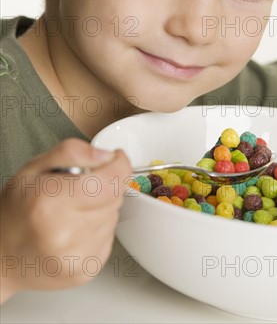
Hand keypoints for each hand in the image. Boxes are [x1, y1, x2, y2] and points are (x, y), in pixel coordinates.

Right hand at [0, 138, 131, 302]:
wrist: (2, 256)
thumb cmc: (17, 210)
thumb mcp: (34, 167)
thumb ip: (72, 152)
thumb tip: (106, 154)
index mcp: (51, 202)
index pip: (111, 181)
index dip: (120, 164)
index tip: (115, 158)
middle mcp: (65, 233)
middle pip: (115, 196)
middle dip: (106, 184)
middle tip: (80, 187)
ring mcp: (77, 256)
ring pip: (113, 216)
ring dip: (102, 207)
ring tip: (74, 210)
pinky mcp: (87, 270)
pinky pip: (109, 236)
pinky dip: (98, 227)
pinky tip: (76, 228)